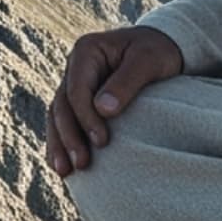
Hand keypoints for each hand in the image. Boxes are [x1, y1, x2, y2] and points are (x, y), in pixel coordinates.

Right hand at [44, 25, 182, 176]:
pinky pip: (64, 123)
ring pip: (57, 117)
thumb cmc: (159, 51)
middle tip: (82, 164)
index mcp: (86, 51)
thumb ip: (126, 82)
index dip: (85, 117)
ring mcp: (74, 84)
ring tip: (65, 172)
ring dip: (60, 144)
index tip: (102, 142)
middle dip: (69, 137)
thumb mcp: (148, 61)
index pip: (76, 89)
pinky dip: (62, 143)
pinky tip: (65, 167)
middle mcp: (74, 67)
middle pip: (62, 105)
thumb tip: (103, 109)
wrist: (164, 48)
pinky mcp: (80, 101)